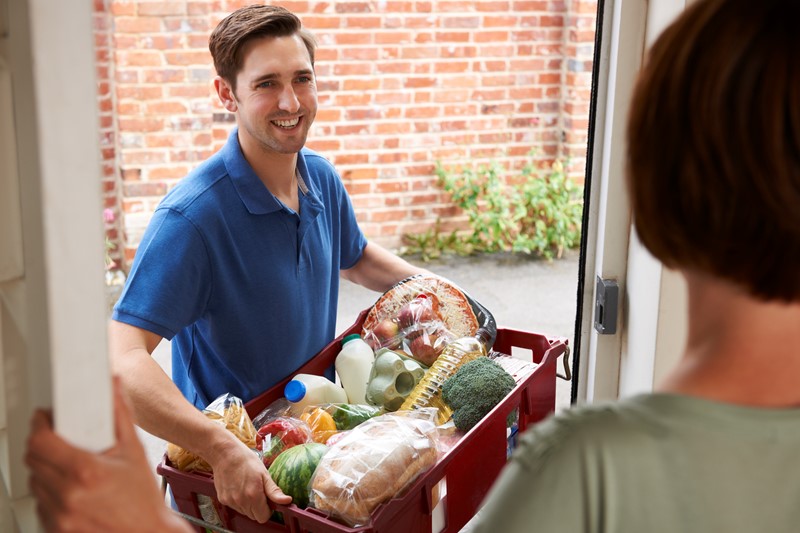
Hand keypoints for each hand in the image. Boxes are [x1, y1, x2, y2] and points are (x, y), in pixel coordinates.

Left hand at [25, 377, 190, 532]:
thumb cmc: (143, 501)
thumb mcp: (135, 453)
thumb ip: (120, 416)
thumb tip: (113, 388)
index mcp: (86, 472)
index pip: (40, 442)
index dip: (39, 426)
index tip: (44, 419)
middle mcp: (68, 495)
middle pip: (32, 460)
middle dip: (42, 446)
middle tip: (58, 440)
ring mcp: (59, 516)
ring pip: (34, 483)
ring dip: (46, 471)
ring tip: (70, 470)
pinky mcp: (55, 531)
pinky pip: (40, 505)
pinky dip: (50, 495)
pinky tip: (72, 493)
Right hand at [208, 435, 291, 522]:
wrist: (225, 454)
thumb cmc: (247, 461)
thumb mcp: (264, 474)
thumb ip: (274, 491)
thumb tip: (287, 501)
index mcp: (253, 496)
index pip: (263, 517)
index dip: (267, 510)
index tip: (267, 499)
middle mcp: (241, 502)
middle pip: (254, 516)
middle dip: (258, 508)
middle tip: (258, 491)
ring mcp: (230, 501)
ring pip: (244, 512)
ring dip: (248, 505)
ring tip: (247, 487)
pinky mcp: (222, 499)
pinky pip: (234, 507)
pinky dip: (238, 501)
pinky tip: (238, 487)